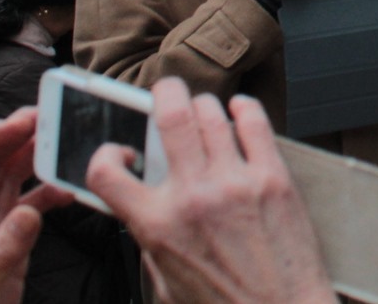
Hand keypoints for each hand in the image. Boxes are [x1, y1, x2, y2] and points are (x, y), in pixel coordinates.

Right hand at [87, 80, 336, 303]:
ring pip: (211, 112)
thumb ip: (152, 241)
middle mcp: (193, 197)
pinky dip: (244, 108)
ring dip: (203, 104)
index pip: (105, 172)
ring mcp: (235, 182)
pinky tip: (240, 111)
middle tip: (166, 93)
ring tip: (204, 110)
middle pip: (169, 115)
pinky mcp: (273, 178)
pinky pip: (255, 123)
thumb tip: (145, 212)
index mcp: (158, 226)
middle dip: (164, 93)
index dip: (103, 154)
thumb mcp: (167, 284)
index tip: (119, 151)